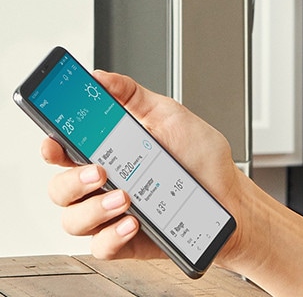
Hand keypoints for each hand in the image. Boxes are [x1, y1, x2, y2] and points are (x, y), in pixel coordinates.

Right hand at [41, 70, 245, 263]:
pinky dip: (113, 235)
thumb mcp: (170, 116)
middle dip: (71, 180)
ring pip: (73, 220)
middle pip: (59, 188)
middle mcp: (103, 184)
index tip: (53, 140)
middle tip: (98, 171)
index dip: (50, 146)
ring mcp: (111, 214)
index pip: (64, 150)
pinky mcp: (125, 241)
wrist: (231, 195)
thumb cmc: (201, 158)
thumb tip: (100, 77)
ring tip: (125, 197)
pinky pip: (101, 246)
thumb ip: (133, 96)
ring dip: (94, 209)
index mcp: (108, 152)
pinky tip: (134, 222)